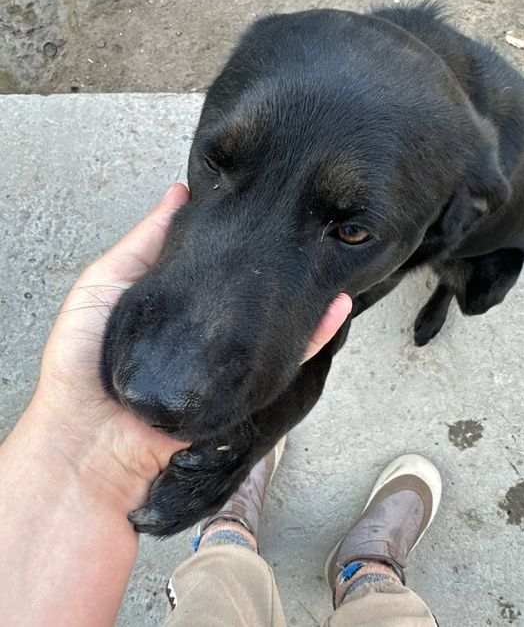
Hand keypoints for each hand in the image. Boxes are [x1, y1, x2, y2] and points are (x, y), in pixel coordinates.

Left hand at [31, 183, 351, 509]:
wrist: (86, 440)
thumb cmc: (79, 363)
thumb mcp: (105, 285)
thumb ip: (144, 244)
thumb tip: (180, 192)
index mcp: (179, 303)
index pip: (220, 263)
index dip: (241, 235)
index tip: (264, 201)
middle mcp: (209, 330)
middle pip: (252, 293)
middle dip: (281, 260)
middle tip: (307, 226)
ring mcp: (228, 362)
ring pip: (277, 323)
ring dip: (307, 294)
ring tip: (330, 258)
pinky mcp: (243, 392)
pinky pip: (284, 364)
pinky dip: (312, 336)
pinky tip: (334, 308)